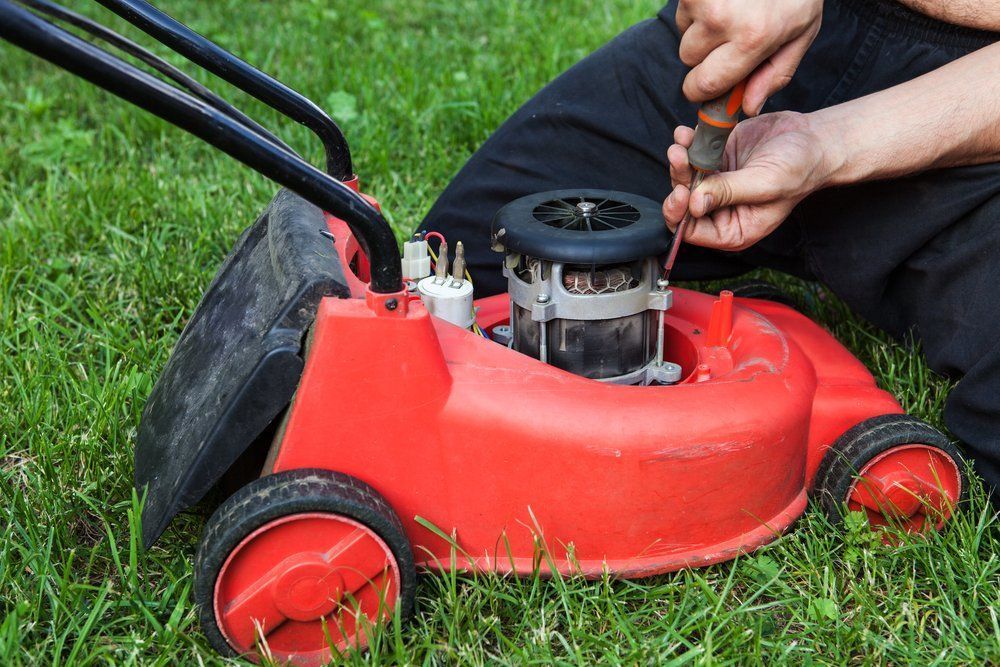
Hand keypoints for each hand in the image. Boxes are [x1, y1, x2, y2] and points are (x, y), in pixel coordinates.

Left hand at [662, 111, 833, 250]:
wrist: (812, 138)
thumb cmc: (799, 168)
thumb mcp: (765, 184)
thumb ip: (729, 193)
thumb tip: (695, 204)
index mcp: (733, 228)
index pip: (692, 232)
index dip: (681, 214)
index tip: (682, 192)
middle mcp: (721, 210)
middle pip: (683, 203)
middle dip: (678, 180)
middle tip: (679, 157)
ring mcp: (716, 184)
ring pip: (684, 177)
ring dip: (679, 160)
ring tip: (682, 142)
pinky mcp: (716, 160)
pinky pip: (692, 155)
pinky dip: (686, 143)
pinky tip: (687, 133)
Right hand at [676, 0, 822, 114]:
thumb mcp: (801, 32)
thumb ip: (775, 74)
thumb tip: (746, 107)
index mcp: (752, 38)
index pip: (704, 84)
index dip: (702, 90)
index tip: (708, 88)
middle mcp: (722, 19)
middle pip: (688, 60)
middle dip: (703, 58)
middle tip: (729, 41)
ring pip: (683, 34)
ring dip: (700, 31)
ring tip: (731, 12)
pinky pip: (683, 11)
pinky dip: (698, 10)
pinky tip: (723, 0)